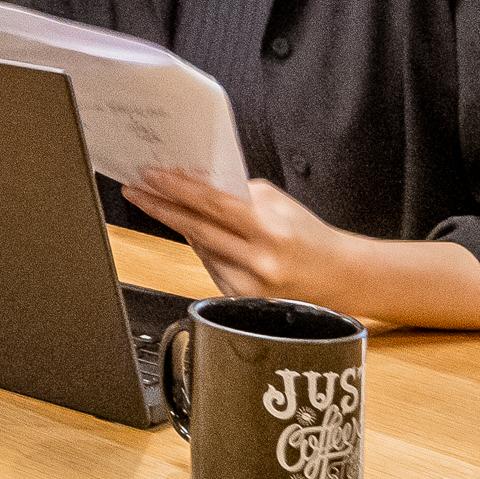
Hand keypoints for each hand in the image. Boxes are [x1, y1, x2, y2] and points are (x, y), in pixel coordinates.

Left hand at [116, 171, 479, 332]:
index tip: (151, 176)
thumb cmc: (308, 235)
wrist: (341, 277)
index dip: (177, 189)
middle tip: (137, 189)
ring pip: (201, 249)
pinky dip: (203, 250)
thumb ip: (239, 194)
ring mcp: (251, 286)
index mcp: (270, 229)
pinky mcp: (244, 302)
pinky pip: (212, 269)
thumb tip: (196, 182)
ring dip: (179, 226)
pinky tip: (198, 237)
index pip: (212, 204)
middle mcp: (260, 261)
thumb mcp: (278, 205)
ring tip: (160, 204)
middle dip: (162, 206)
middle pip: (197, 228)